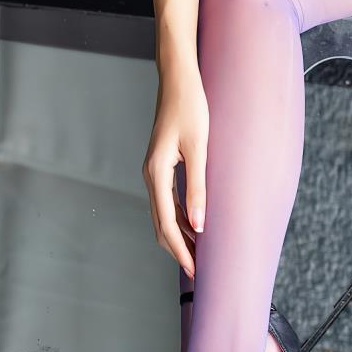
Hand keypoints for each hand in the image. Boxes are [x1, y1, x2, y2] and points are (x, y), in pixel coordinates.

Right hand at [143, 63, 209, 277]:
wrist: (178, 79)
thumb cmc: (191, 107)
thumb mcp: (199, 147)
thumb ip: (199, 186)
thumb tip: (200, 224)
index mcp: (157, 173)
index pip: (167, 224)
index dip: (180, 250)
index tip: (195, 271)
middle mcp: (150, 175)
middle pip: (160, 224)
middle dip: (177, 249)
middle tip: (198, 272)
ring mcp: (153, 170)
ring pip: (162, 214)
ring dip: (178, 236)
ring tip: (199, 254)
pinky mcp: (161, 165)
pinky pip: (167, 200)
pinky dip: (179, 218)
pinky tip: (196, 225)